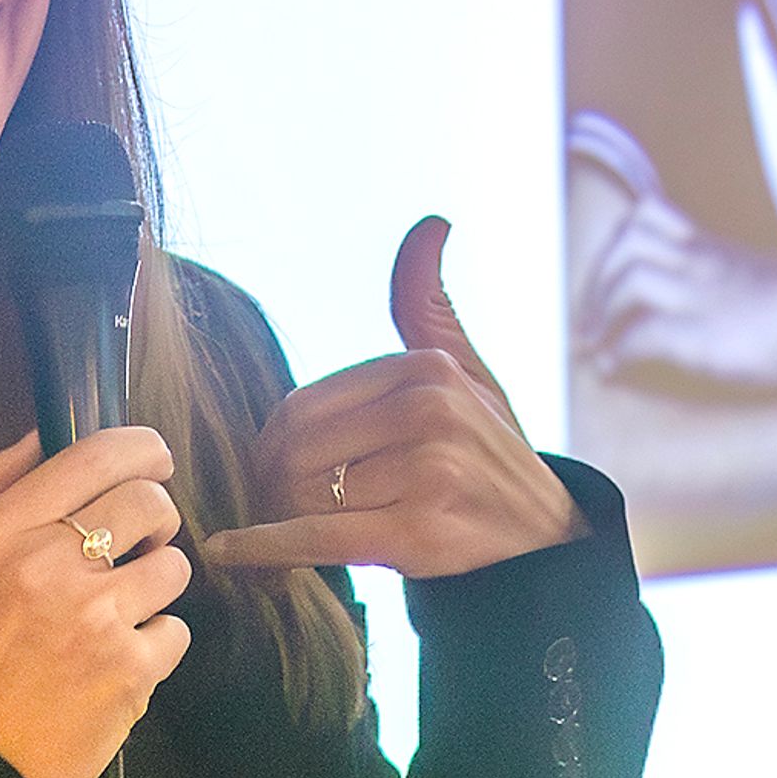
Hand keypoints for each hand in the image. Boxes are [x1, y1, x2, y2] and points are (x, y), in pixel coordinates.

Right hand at [0, 424, 191, 777]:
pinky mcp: (130, 670)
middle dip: (157, 520)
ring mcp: (93, 618)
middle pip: (148, 502)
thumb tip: (41, 434)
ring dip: (158, 584)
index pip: (92, 455)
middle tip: (140, 545)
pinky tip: (122, 660)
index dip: (141, 447)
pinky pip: (178, 629)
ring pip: (174, 565)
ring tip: (125, 608)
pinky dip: (157, 645)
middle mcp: (47, 564)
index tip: (155, 459)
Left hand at [204, 218, 587, 578]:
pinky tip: (229, 553)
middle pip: (294, 448)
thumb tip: (431, 224)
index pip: (302, 404)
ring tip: (269, 542)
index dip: (271, 444)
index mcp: (427, 369)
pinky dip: (265, 548)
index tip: (268, 472)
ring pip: (303, 495)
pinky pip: (319, 538)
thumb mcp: (469, 371)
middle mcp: (430, 412)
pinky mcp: (421, 533)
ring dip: (271, 524)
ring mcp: (428, 473)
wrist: (547, 541)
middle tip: (264, 511)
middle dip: (267, 485)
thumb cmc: (491, 452)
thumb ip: (429, 304)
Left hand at [582, 193, 776, 391]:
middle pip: (628, 240)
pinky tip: (615, 367)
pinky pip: (643, 334)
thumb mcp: (763, 282)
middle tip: (591, 314)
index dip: (619, 238)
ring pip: (629, 277)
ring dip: (603, 310)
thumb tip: (729, 304)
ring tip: (597, 340)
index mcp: (715, 249)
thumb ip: (736, 281)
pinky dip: (620, 350)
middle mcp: (702, 264)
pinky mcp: (700, 334)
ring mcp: (700, 296)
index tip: (608, 269)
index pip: (651, 213)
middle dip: (599, 276)